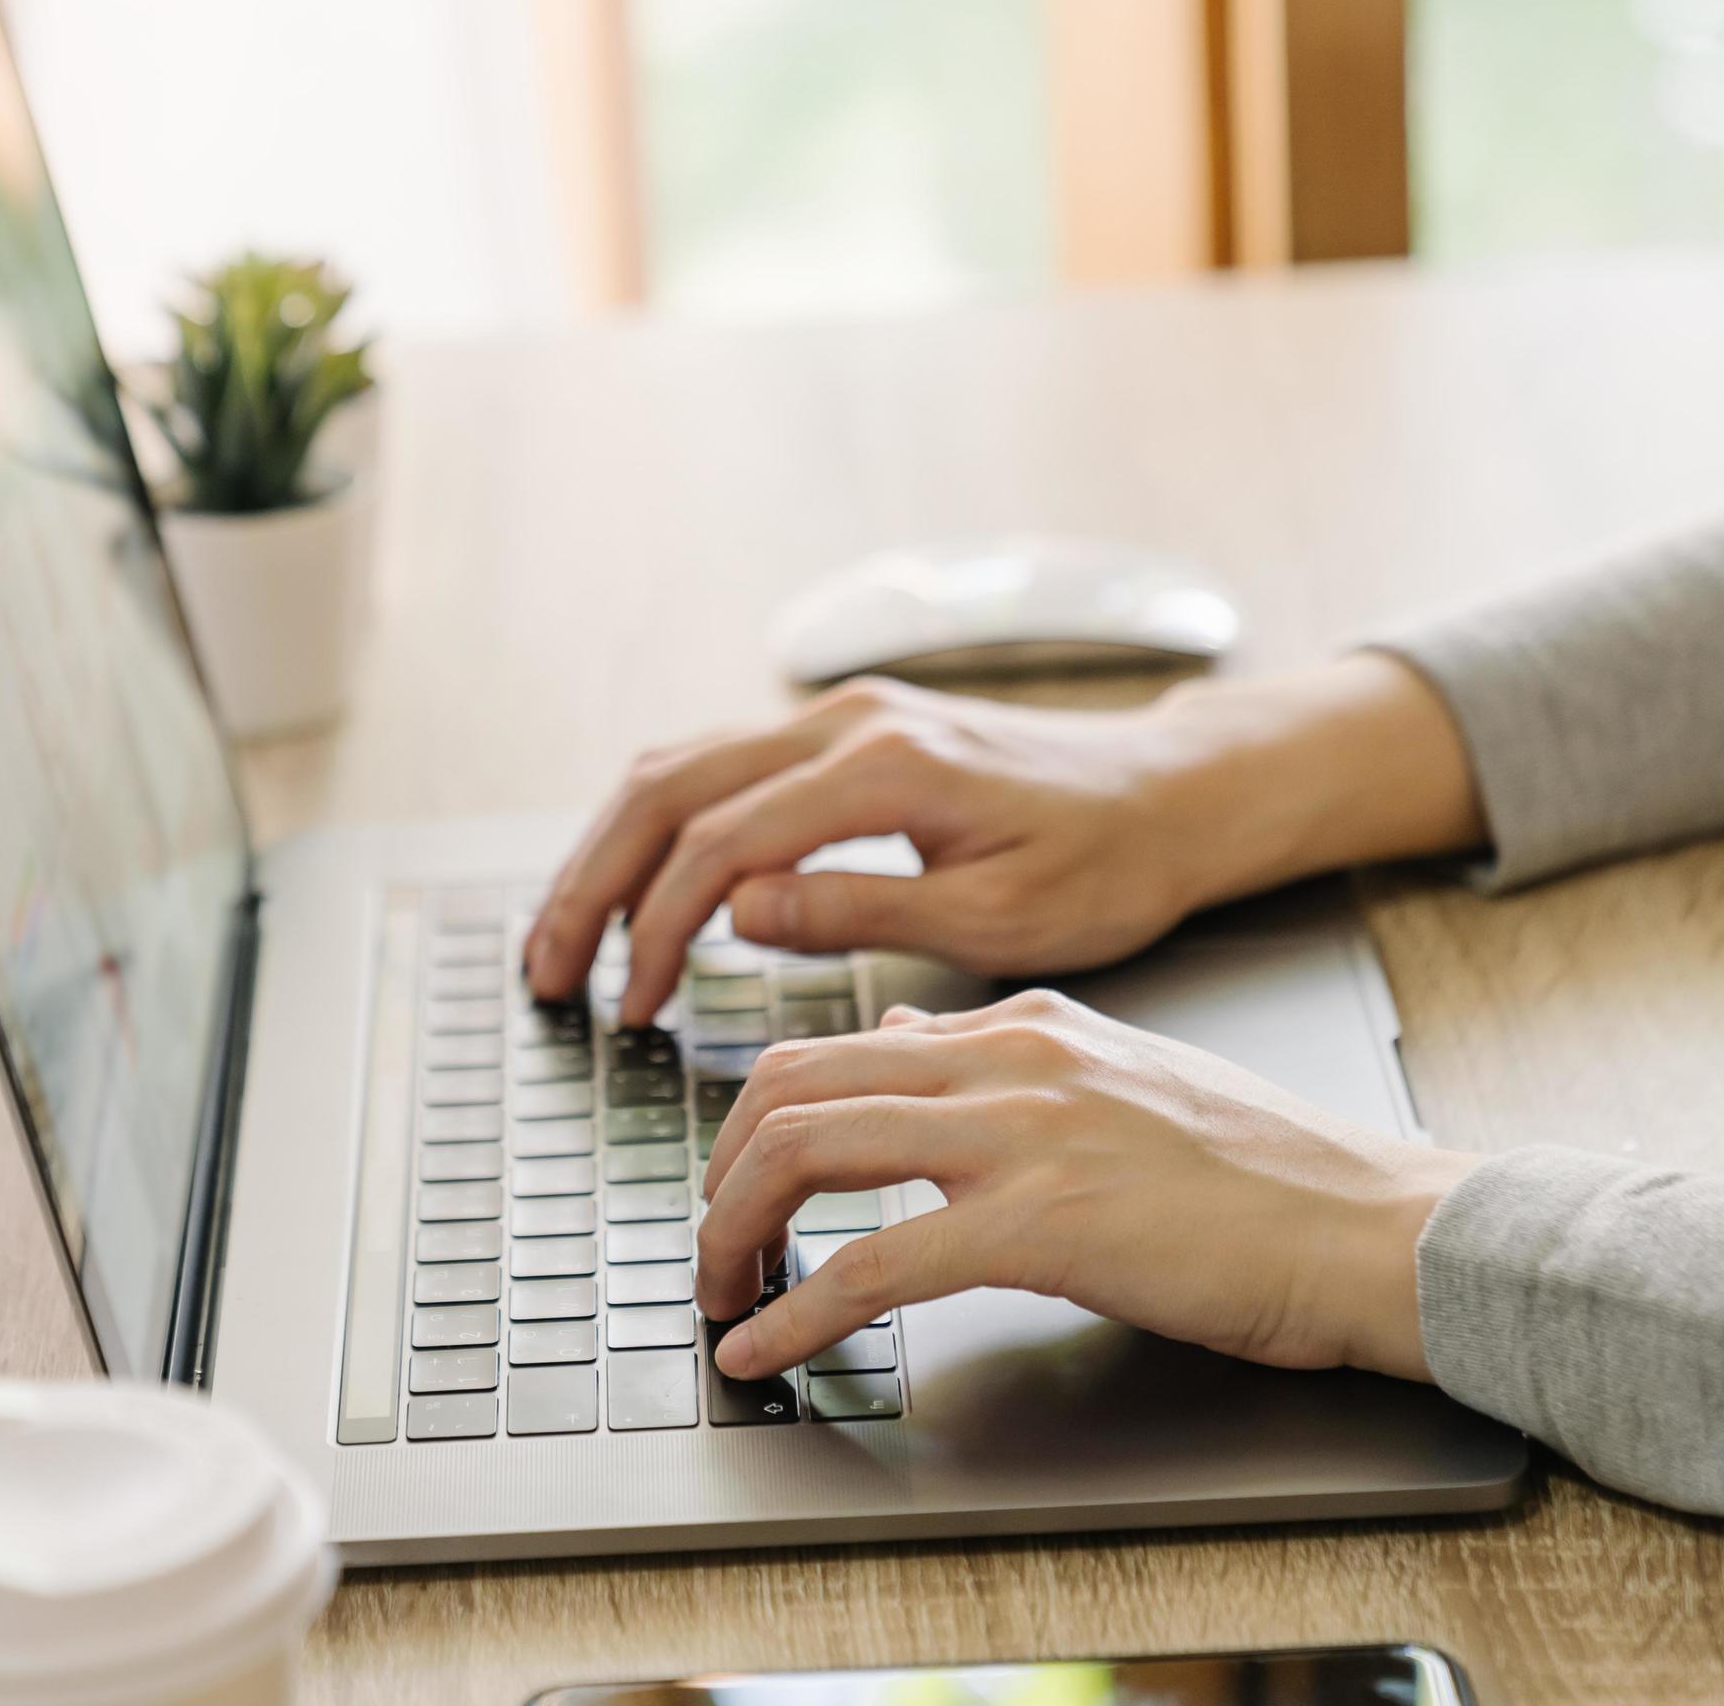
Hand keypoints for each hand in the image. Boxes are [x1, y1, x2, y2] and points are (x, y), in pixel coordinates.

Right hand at [526, 654, 1483, 1023]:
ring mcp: (840, 715)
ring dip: (609, 851)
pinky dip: (658, 828)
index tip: (633, 1008)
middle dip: (593, 883)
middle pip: (668, 788)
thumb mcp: (999, 916)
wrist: (1173, 795)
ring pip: (678, 767)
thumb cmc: (1110, 865)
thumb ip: (860, 912)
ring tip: (568, 940)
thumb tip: (736, 914)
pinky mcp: (844, 731)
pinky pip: (717, 767)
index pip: (721, 844)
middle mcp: (847, 720)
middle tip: (549, 973)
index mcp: (884, 767)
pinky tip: (638, 891)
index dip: (656, 928)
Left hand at [695, 991, 1479, 1383]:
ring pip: (807, 1149)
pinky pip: (871, 1264)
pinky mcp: (1042, 1222)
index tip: (738, 1185)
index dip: (763, 1121)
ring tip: (717, 1297)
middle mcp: (1008, 1058)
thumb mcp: (1120, 1080)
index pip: (839, 1044)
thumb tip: (895, 1046)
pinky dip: (793, 1312)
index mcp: (1023, 1023)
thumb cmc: (1268, 1177)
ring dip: (732, 1232)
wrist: (1376, 1225)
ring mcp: (1022, 1133)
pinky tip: (762, 1352)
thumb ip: (1003, 1061)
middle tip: (709, 1247)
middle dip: (722, 1171)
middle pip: (791, 1083)